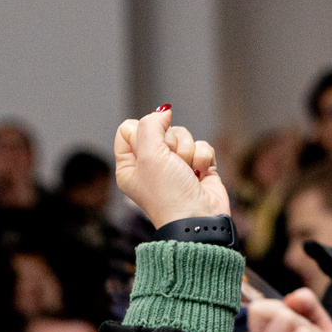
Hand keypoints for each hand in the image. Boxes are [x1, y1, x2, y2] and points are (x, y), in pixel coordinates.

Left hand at [114, 107, 229, 228]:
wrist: (197, 219)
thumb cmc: (168, 194)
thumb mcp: (148, 155)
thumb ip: (150, 125)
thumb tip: (163, 112)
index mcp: (129, 166)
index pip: (128, 129)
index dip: (143, 131)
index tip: (150, 147)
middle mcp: (150, 165)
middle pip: (160, 129)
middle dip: (170, 144)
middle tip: (171, 164)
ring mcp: (175, 166)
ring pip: (183, 136)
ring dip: (187, 152)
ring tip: (186, 173)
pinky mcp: (197, 167)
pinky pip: (201, 146)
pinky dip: (202, 159)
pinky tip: (200, 175)